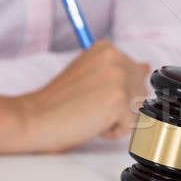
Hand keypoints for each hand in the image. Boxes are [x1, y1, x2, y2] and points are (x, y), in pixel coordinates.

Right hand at [18, 41, 149, 151]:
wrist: (33, 117)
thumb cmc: (59, 101)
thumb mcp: (90, 75)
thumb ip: (118, 70)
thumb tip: (147, 67)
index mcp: (108, 49)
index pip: (137, 75)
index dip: (117, 92)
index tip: (92, 94)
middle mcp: (116, 58)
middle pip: (141, 92)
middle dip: (121, 105)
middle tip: (90, 105)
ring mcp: (118, 79)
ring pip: (138, 108)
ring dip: (118, 118)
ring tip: (91, 113)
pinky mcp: (118, 101)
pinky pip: (131, 125)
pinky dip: (113, 131)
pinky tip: (91, 123)